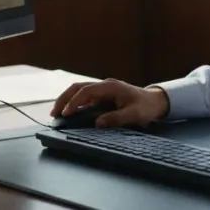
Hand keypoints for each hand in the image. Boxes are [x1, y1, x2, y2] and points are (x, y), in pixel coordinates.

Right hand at [51, 79, 169, 127]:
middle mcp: (104, 85)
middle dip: (64, 98)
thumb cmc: (145, 107)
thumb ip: (116, 118)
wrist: (155, 101)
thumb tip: (97, 123)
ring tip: (57, 114)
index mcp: (111, 87)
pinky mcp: (102, 96)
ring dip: (67, 100)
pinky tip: (69, 114)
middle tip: (54, 113)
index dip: (74, 102)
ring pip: (79, 91)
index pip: (87, 91)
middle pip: (78, 87)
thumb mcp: (134, 114)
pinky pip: (85, 97)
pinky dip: (75, 104)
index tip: (65, 114)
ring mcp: (103, 90)